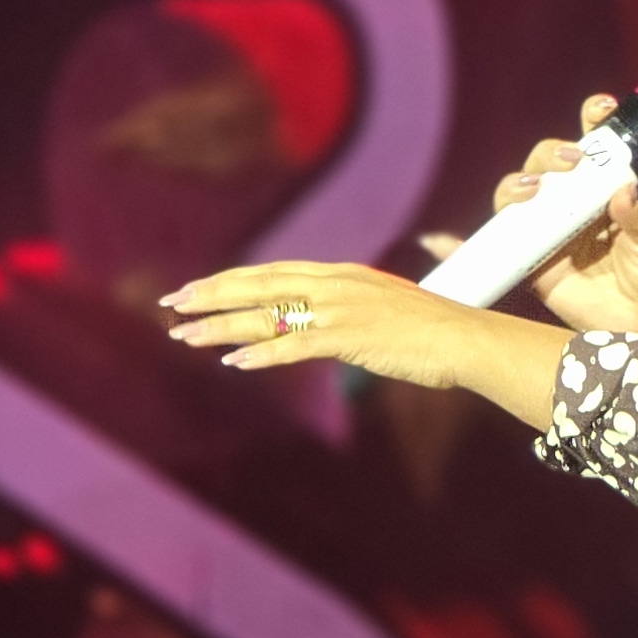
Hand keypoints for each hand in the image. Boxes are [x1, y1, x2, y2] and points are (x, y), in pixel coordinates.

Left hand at [162, 257, 518, 393]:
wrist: (465, 338)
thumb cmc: (432, 329)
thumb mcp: (383, 309)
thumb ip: (348, 312)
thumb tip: (321, 327)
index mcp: (340, 275)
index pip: (272, 273)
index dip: (231, 280)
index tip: (197, 288)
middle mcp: (334, 285)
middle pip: (260, 286)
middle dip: (212, 295)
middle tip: (172, 304)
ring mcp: (340, 310)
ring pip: (268, 316)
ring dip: (223, 327)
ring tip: (185, 335)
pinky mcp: (350, 338)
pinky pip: (296, 347)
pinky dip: (263, 355)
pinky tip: (234, 364)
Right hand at [418, 93, 637, 337]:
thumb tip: (622, 190)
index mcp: (604, 191)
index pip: (593, 147)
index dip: (591, 121)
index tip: (599, 109)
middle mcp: (571, 205)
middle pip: (546, 166)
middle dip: (551, 155)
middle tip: (570, 162)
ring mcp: (547, 232)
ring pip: (517, 196)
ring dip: (516, 186)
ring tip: (531, 192)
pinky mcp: (531, 264)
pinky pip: (495, 249)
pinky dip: (460, 244)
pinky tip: (441, 242)